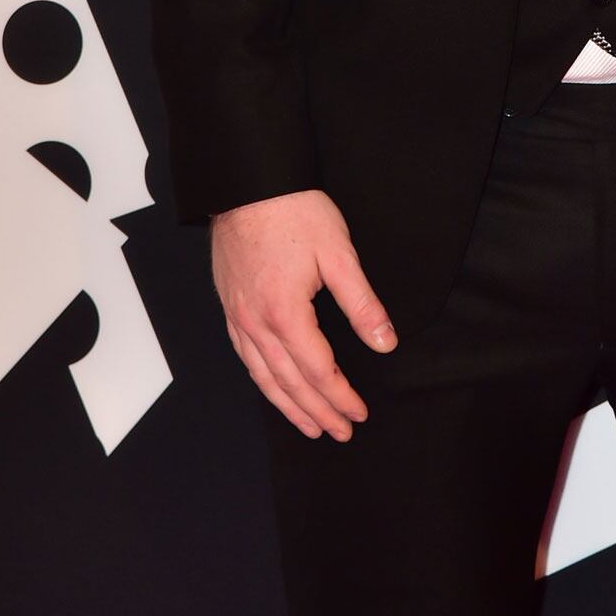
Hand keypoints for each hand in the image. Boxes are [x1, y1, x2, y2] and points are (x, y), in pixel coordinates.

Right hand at [210, 187, 397, 438]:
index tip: (360, 413)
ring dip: (289, 406)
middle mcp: (256, 323)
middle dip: (318, 412)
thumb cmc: (294, 212)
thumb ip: (362, 303)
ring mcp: (238, 317)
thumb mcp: (339, 253)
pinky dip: (263, 382)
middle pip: (290, 383)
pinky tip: (274, 388)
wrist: (248, 183)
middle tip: (340, 432)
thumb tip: (385, 343)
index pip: (318, 370)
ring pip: (263, 377)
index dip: (341, 396)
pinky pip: (246, 358)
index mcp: (286, 313)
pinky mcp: (230, 307)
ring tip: (311, 427)